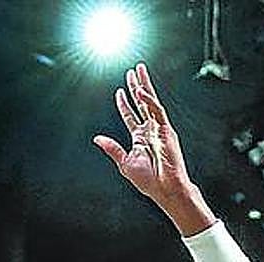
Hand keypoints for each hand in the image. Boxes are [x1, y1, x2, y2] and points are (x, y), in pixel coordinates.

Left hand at [93, 63, 197, 218]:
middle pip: (142, 103)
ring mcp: (159, 129)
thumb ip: (112, 148)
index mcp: (140, 138)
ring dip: (144, 86)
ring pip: (150, 102)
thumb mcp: (125, 163)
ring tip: (138, 70)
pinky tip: (140, 91)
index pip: (131, 116)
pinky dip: (149, 101)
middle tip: (132, 71)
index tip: (118, 92)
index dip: (124, 104)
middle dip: (136, 87)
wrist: (165, 189)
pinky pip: (157, 111)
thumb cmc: (149, 181)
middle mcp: (150, 130)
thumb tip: (97, 138)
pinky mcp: (166, 131)